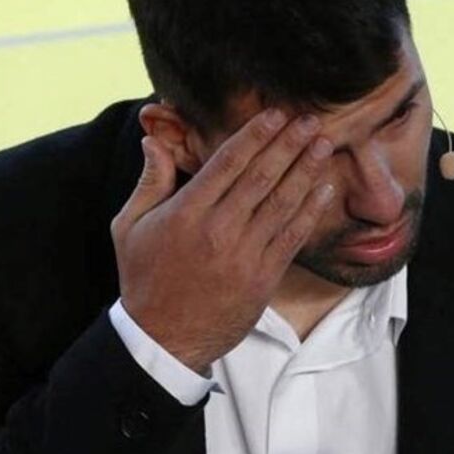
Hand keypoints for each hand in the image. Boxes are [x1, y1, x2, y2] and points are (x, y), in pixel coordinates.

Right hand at [109, 109, 335, 373]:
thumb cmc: (144, 279)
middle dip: (289, 144)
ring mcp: (244, 255)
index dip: (255, 135)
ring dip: (306, 171)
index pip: (227, 162)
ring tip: (324, 145)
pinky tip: (323, 189)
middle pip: (262, 176)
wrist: (163, 339)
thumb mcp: (129, 227)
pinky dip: (310, 211)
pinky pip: (292, 237)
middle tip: (310, 120)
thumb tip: (152, 140)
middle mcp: (219, 230)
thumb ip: (148, 182)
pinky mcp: (263, 278)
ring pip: (282, 203)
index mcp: (186, 213)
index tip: (275, 114)